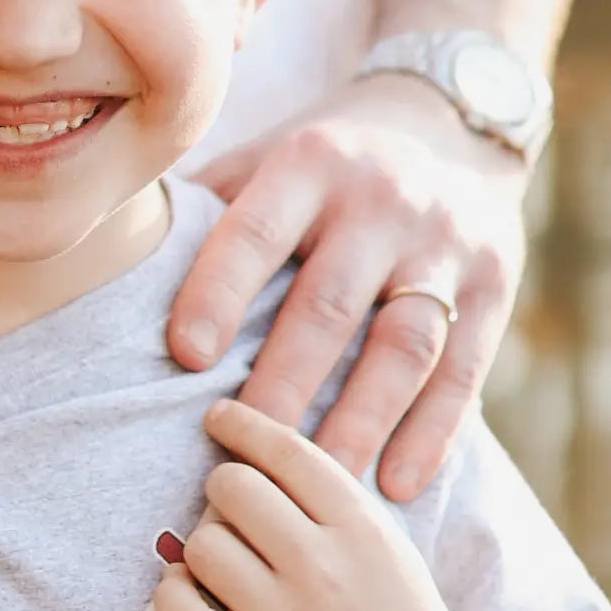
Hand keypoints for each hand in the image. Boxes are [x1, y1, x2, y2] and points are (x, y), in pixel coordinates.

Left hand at [152, 400, 496, 610]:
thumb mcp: (382, 539)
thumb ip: (325, 491)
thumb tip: (251, 437)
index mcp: (360, 527)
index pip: (284, 449)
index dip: (241, 422)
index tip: (219, 417)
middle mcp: (322, 569)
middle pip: (231, 486)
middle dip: (224, 488)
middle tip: (234, 509)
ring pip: (203, 544)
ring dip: (204, 546)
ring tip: (226, 561)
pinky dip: (173, 596)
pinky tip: (189, 593)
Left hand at [168, 72, 528, 500]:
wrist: (451, 121)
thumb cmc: (325, 158)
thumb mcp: (268, 155)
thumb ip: (209, 205)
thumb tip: (113, 260)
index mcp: (310, 163)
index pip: (257, 230)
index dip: (221, 291)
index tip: (187, 357)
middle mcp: (382, 199)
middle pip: (329, 303)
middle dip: (284, 383)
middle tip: (243, 459)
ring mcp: (446, 243)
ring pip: (403, 344)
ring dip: (360, 422)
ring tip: (321, 489)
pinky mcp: (497, 284)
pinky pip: (465, 367)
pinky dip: (434, 431)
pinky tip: (397, 485)